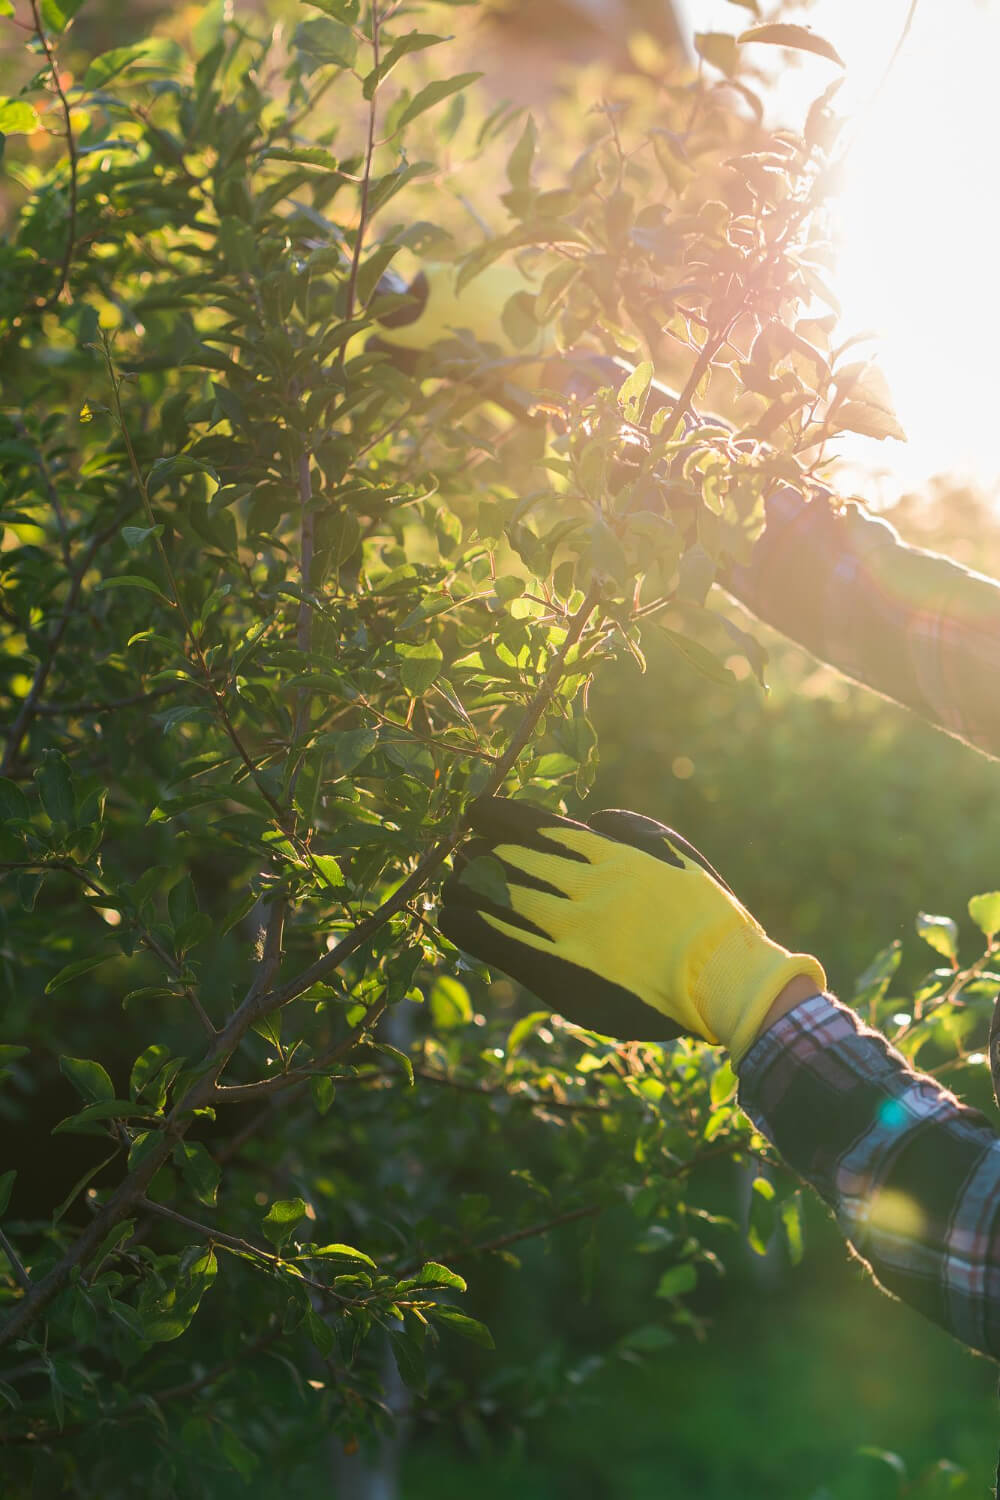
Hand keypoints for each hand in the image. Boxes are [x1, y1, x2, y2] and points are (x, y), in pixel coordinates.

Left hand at [438, 798, 825, 1063]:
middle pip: (508, 858)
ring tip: (450, 879)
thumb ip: (632, 829)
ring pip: (495, 896)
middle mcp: (580, 886)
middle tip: (458, 848)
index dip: (497, 816)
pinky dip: (467, 926)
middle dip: (477, 850)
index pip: (535, 824)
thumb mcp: (676, 851)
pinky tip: (448, 916)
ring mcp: (567, 929)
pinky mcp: (559, 972)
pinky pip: (496, 943)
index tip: (475, 812)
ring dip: (465, 884)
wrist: (724, 978)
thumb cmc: (707, 915)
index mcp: (606, 854)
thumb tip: (591, 817)